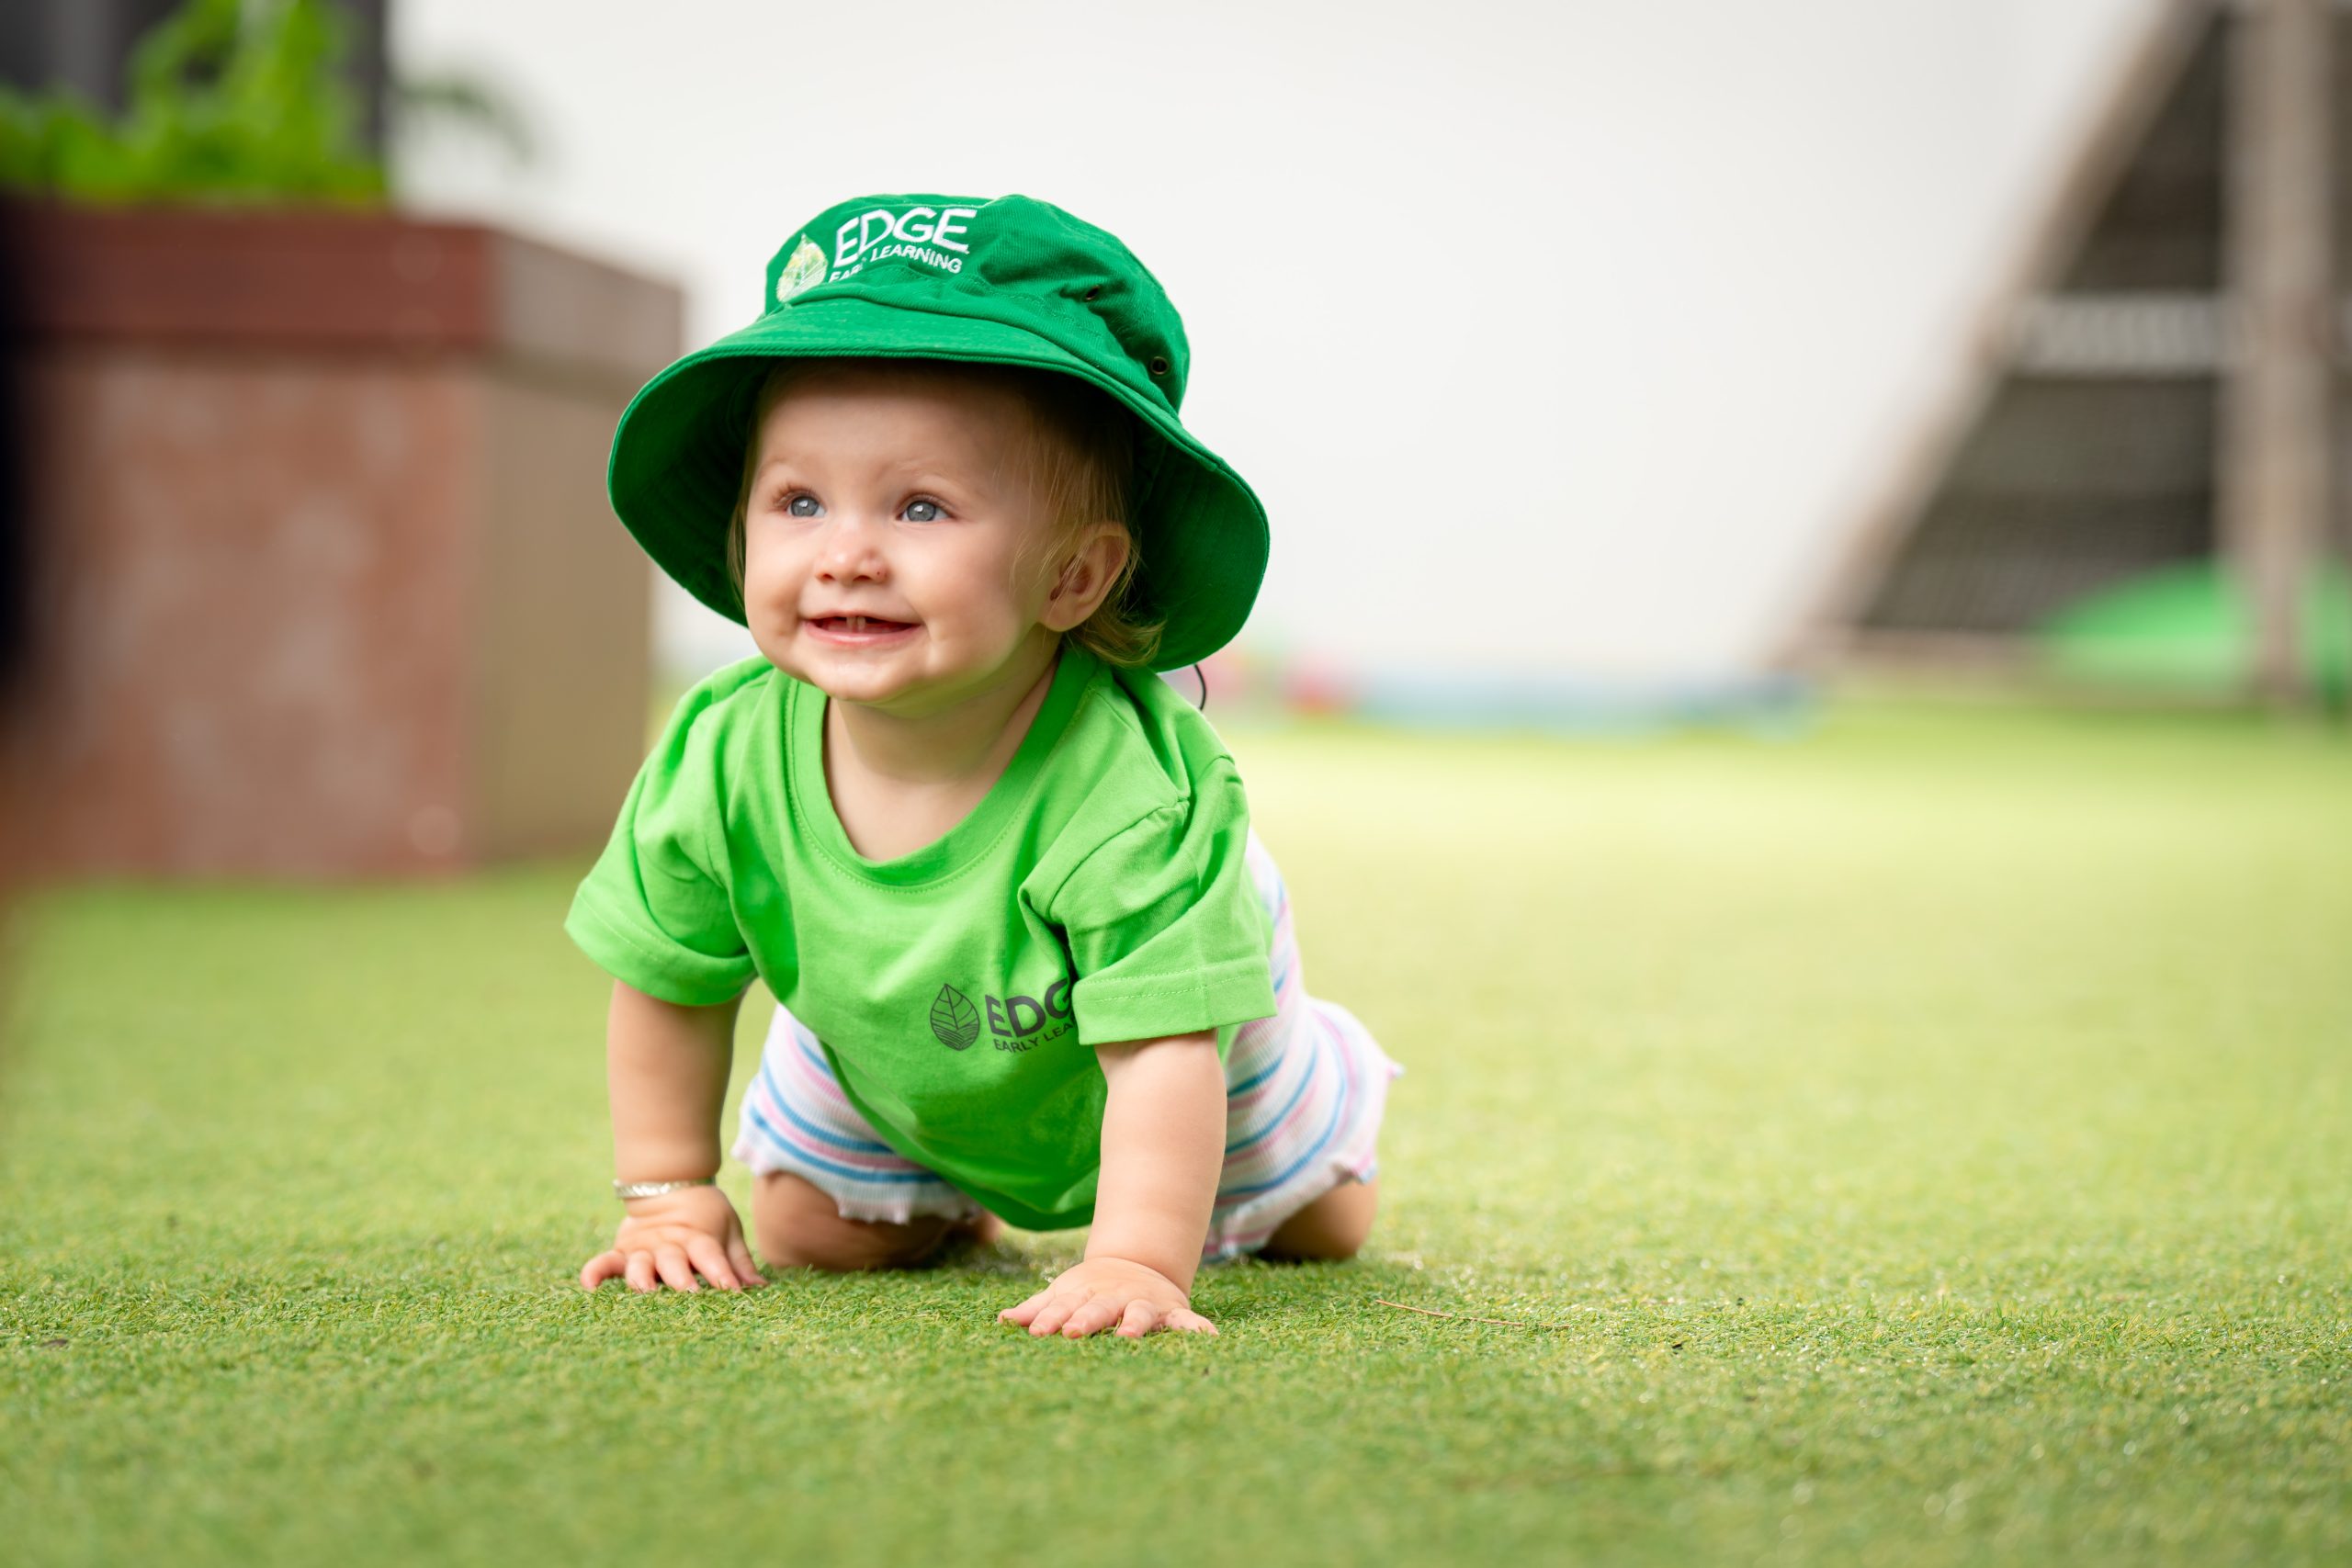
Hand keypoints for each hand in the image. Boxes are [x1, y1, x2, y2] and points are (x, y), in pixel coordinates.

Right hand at [579, 1183, 765, 1292]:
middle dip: (681, 1279)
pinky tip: (590, 1287)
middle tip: (689, 1294)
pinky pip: (605, 1262)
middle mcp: (669, 1244)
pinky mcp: (622, 1252)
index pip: (710, 1255)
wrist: (671, 1185)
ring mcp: (643, 1248)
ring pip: (640, 1264)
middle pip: (674, 1261)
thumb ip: (739, 1261)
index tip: (731, 1289)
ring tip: (645, 1291)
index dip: (721, 1272)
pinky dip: (596, 1272)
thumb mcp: (728, 1231)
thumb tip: (759, 1288)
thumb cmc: (705, 1216)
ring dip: (642, 1278)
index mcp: (698, 1237)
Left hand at [998, 1255, 1215, 1338]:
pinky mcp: (1170, 1311)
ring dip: (1134, 1323)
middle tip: (1074, 1333)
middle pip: (1098, 1309)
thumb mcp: (1064, 1293)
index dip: (1050, 1318)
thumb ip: (1038, 1309)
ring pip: (1138, 1314)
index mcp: (1086, 1295)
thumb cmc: (1091, 1291)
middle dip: (1086, 1319)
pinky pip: (1186, 1321)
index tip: (1036, 1331)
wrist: (1138, 1264)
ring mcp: (1142, 1304)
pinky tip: (1209, 1338)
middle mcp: (1114, 1298)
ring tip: (1129, 1337)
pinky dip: (1197, 1328)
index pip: (1064, 1307)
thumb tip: (1001, 1320)